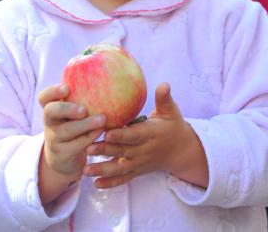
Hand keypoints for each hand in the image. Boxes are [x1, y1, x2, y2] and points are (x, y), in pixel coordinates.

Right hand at [38, 84, 105, 203]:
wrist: (64, 155)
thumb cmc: (75, 122)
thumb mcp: (74, 110)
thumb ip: (84, 93)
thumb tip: (111, 66)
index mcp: (51, 107)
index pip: (44, 97)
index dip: (53, 91)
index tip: (67, 87)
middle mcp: (49, 122)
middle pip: (50, 112)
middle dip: (67, 109)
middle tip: (84, 109)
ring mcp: (54, 138)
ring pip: (67, 131)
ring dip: (85, 125)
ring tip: (102, 120)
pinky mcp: (62, 153)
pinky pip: (76, 145)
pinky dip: (90, 137)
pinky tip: (102, 131)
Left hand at [84, 82, 207, 188]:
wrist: (181, 151)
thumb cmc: (173, 126)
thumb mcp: (171, 111)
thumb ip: (164, 98)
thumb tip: (164, 83)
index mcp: (151, 134)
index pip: (135, 135)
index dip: (121, 135)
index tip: (107, 133)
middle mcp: (144, 150)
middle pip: (123, 151)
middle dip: (105, 151)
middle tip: (87, 148)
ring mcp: (140, 163)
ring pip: (120, 168)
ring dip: (103, 169)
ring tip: (86, 169)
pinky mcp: (137, 171)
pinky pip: (124, 179)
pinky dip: (110, 183)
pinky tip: (96, 184)